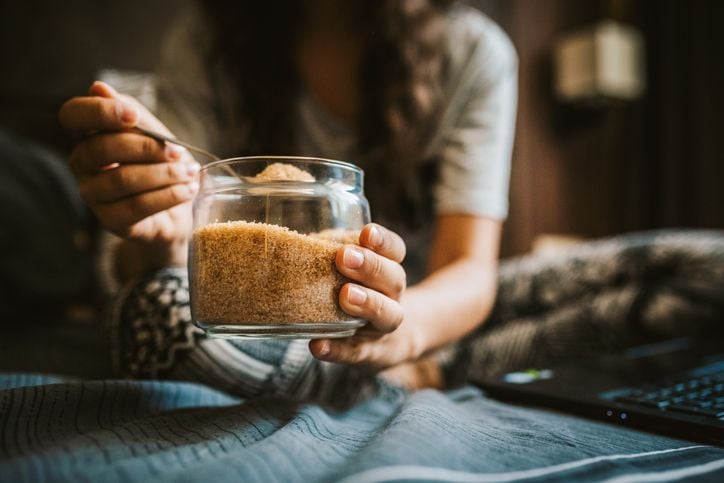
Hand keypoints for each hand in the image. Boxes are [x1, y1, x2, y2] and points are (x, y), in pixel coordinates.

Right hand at [59, 81, 197, 265]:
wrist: (179, 209)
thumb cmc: (162, 164)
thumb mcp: (155, 133)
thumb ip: (131, 113)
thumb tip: (98, 87)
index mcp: (88, 135)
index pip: (73, 115)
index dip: (100, 112)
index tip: (133, 116)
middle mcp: (82, 165)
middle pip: (101, 148)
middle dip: (146, 148)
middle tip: (179, 152)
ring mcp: (93, 195)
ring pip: (121, 179)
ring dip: (163, 173)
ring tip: (189, 173)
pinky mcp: (111, 221)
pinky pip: (137, 206)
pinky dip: (168, 195)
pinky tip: (187, 189)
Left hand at [309, 224, 422, 370]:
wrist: (389, 342)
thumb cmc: (362, 294)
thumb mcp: (356, 272)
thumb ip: (335, 255)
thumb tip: (288, 241)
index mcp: (389, 269)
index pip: (395, 250)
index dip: (383, 241)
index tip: (366, 232)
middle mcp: (393, 296)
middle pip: (394, 278)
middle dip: (371, 266)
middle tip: (344, 257)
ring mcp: (383, 327)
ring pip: (387, 314)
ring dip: (368, 303)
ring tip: (346, 295)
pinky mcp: (368, 354)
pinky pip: (355, 352)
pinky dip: (337, 350)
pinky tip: (318, 345)